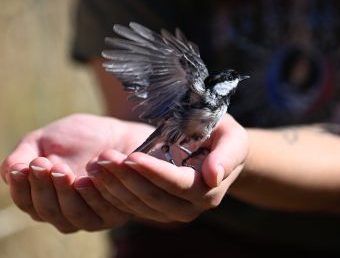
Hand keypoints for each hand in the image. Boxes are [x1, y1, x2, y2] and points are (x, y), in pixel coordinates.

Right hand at [1, 113, 153, 232]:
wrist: (120, 134)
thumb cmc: (80, 137)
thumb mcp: (47, 139)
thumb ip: (24, 154)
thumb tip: (10, 172)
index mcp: (44, 197)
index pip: (27, 201)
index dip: (22, 186)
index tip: (26, 165)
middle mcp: (64, 212)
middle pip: (47, 211)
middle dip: (42, 187)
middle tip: (44, 164)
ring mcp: (90, 216)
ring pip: (72, 215)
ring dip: (64, 192)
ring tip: (61, 168)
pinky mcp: (114, 214)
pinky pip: (100, 211)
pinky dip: (92, 194)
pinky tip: (88, 175)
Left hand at [86, 114, 247, 222]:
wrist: (218, 152)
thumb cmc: (224, 137)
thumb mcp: (232, 138)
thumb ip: (227, 155)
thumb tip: (214, 175)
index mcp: (208, 190)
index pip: (177, 184)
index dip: (154, 172)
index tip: (132, 156)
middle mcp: (190, 207)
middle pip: (153, 197)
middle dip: (127, 178)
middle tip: (104, 158)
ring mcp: (172, 212)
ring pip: (138, 205)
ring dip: (114, 186)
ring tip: (96, 165)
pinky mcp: (156, 210)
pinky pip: (132, 206)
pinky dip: (113, 193)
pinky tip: (97, 177)